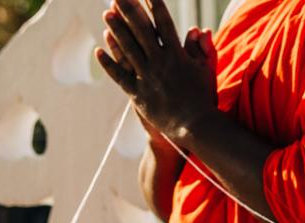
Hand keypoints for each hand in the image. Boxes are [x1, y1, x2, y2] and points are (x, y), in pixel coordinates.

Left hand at [97, 0, 216, 145]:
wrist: (196, 129)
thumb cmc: (204, 99)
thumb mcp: (206, 71)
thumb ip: (202, 48)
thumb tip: (197, 29)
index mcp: (177, 55)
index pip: (163, 22)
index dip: (154, 4)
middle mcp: (159, 63)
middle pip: (141, 30)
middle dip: (129, 9)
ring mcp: (147, 79)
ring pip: (128, 49)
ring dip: (116, 30)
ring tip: (107, 14)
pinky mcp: (139, 96)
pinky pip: (120, 77)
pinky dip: (109, 64)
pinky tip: (99, 51)